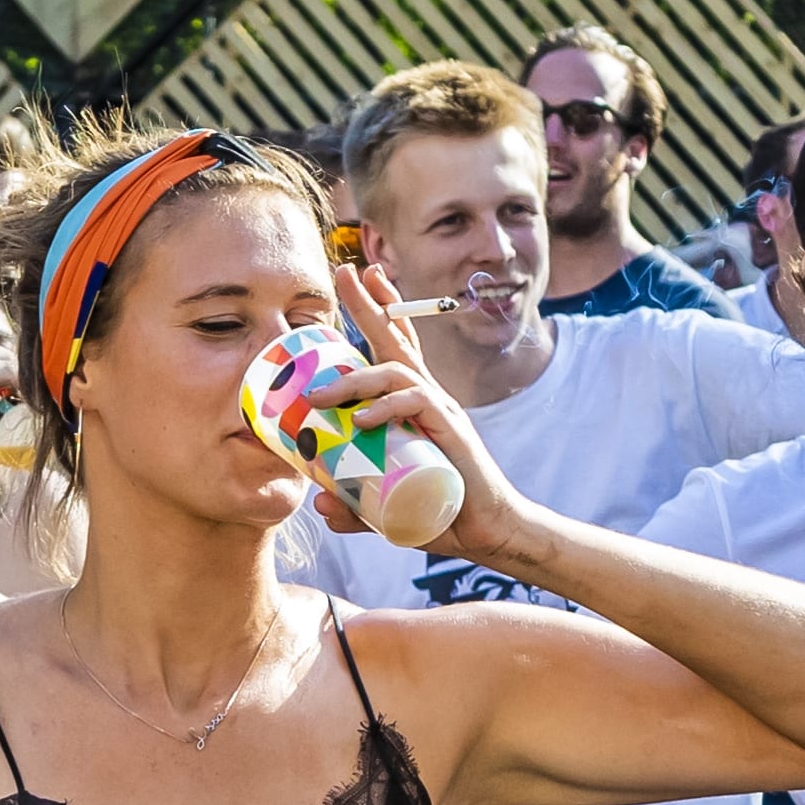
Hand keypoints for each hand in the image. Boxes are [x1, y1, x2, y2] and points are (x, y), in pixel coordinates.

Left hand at [309, 263, 539, 567]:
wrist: (486, 531)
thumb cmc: (440, 512)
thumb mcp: (384, 510)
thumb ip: (353, 507)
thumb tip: (320, 506)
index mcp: (414, 404)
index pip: (395, 348)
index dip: (378, 312)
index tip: (356, 280)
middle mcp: (427, 398)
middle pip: (398, 340)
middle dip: (371, 305)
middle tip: (346, 273)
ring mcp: (440, 410)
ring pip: (396, 372)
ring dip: (355, 377)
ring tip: (318, 396)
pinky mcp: (450, 429)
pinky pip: (416, 404)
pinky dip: (386, 407)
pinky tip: (362, 419)